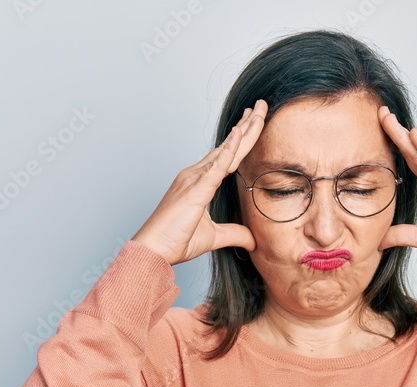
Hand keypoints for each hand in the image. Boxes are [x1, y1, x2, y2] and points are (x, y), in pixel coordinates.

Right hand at [132, 100, 267, 264]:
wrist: (154, 249)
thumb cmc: (176, 240)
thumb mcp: (214, 237)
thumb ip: (234, 234)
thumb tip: (253, 241)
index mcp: (200, 182)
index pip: (226, 156)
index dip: (241, 139)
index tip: (253, 122)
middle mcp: (196, 174)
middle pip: (227, 146)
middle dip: (246, 126)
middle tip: (262, 106)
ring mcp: (194, 178)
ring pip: (225, 150)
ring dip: (243, 130)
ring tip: (258, 112)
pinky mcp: (195, 188)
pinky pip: (216, 165)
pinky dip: (229, 149)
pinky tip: (240, 134)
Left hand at [376, 105, 416, 254]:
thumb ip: (401, 235)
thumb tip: (379, 241)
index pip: (412, 161)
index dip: (397, 146)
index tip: (382, 131)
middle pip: (413, 151)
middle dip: (397, 132)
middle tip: (381, 114)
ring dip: (404, 134)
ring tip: (388, 118)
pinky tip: (412, 134)